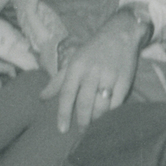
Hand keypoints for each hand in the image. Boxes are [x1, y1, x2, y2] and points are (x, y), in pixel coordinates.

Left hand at [41, 11, 139, 131]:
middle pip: (84, 103)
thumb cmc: (92, 50)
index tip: (61, 129)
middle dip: (82, 121)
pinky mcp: (125, 79)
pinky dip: (111, 112)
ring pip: (101, 106)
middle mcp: (92, 71)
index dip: (63, 113)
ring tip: (94, 123)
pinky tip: (108, 116)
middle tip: (81, 131)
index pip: (67, 94)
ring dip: (97, 118)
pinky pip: (117, 103)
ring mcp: (109, 75)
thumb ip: (58, 81)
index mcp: (76, 66)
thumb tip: (41, 98)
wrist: (120, 33)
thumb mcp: (73, 61)